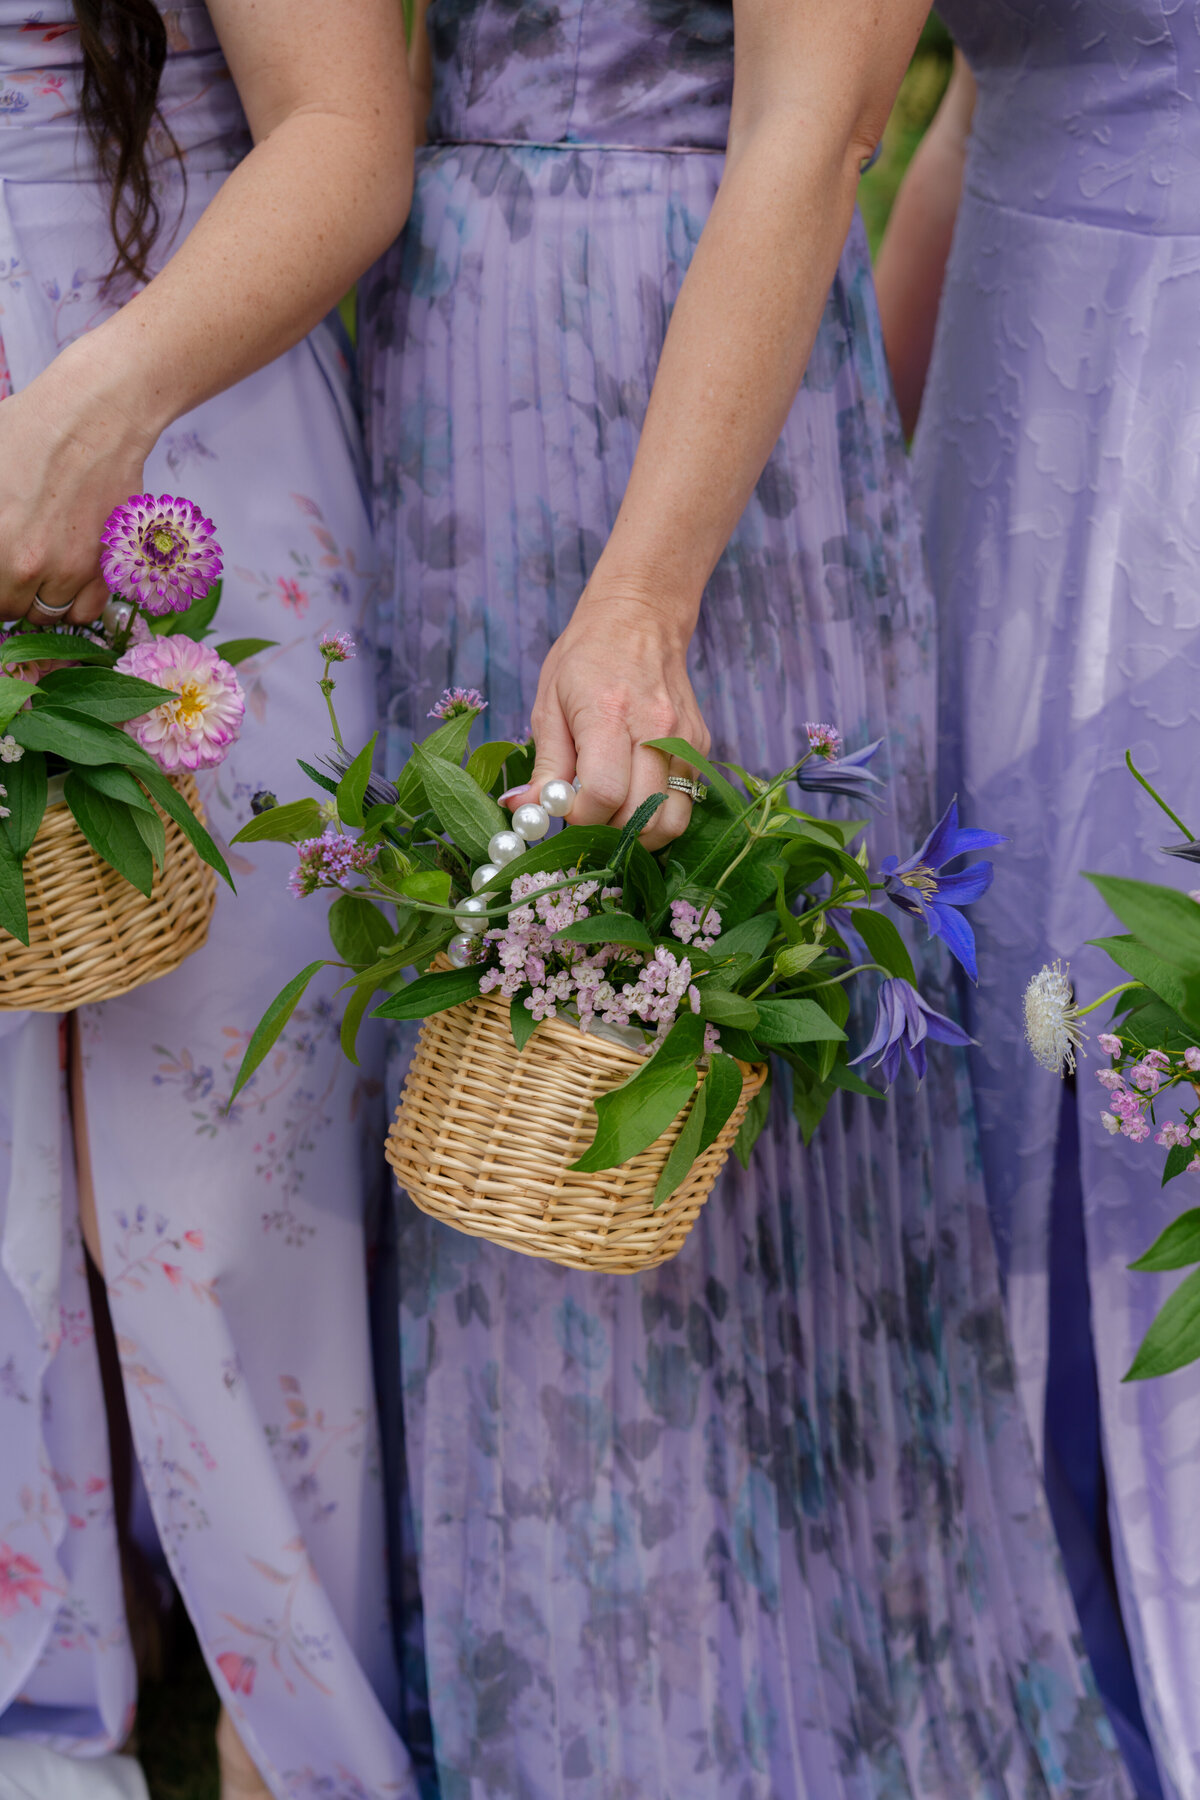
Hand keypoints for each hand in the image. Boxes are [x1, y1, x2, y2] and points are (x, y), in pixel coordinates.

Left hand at [0, 337, 156, 625]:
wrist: (94, 418)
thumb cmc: (30, 430)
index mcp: (0, 545)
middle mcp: (35, 564)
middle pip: (12, 608)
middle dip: (9, 593)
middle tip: (12, 569)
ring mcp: (76, 569)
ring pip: (49, 615)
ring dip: (40, 599)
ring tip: (40, 574)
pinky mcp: (108, 565)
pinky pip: (87, 611)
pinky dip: (75, 603)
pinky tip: (69, 580)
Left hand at [512, 589, 709, 851]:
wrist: (640, 616)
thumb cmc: (586, 657)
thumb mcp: (550, 704)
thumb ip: (544, 766)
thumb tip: (523, 812)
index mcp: (609, 715)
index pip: (603, 794)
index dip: (579, 815)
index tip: (564, 807)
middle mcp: (656, 730)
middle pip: (641, 817)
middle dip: (609, 833)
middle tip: (588, 819)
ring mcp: (685, 740)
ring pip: (672, 821)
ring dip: (640, 833)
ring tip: (613, 816)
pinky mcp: (700, 746)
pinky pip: (684, 801)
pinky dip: (658, 812)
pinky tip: (634, 794)